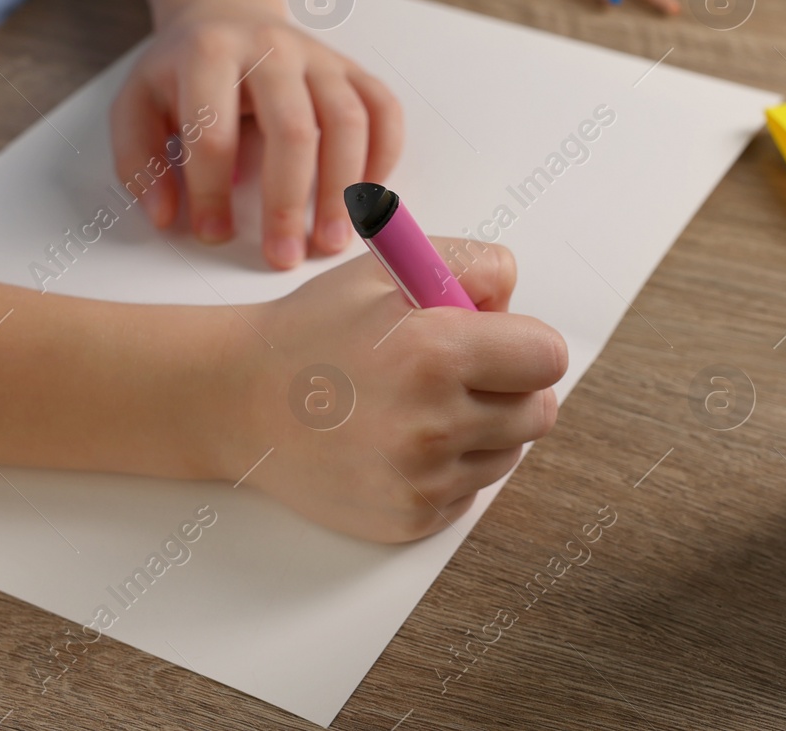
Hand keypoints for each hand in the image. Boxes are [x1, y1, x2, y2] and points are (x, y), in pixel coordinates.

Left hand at [109, 0, 402, 268]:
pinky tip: (366, 197)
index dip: (211, 192)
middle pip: (293, 129)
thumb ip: (138, 160)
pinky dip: (384, 156)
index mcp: (210, 54)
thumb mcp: (137, 103)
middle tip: (284, 257)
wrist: (225, 14)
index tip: (213, 234)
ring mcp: (320, 56)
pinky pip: (385, 110)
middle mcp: (272, 48)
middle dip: (288, 201)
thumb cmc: (182, 73)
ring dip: (345, 189)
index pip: (213, 132)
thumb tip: (167, 217)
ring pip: (349, 121)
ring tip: (332, 241)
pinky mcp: (352, 68)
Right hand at [227, 241, 566, 542]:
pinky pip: (470, 491)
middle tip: (459, 371)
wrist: (237, 401)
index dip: (524, 343)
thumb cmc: (316, 330)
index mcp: (435, 352)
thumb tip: (516, 302)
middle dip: (510, 386)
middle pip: (539, 411)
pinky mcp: (409, 520)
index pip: (548, 357)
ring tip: (419, 404)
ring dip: (482, 428)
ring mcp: (421, 481)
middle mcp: (433, 424)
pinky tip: (398, 441)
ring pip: (508, 453)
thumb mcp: (389, 268)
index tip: (495, 341)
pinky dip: (449, 467)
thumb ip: (471, 266)